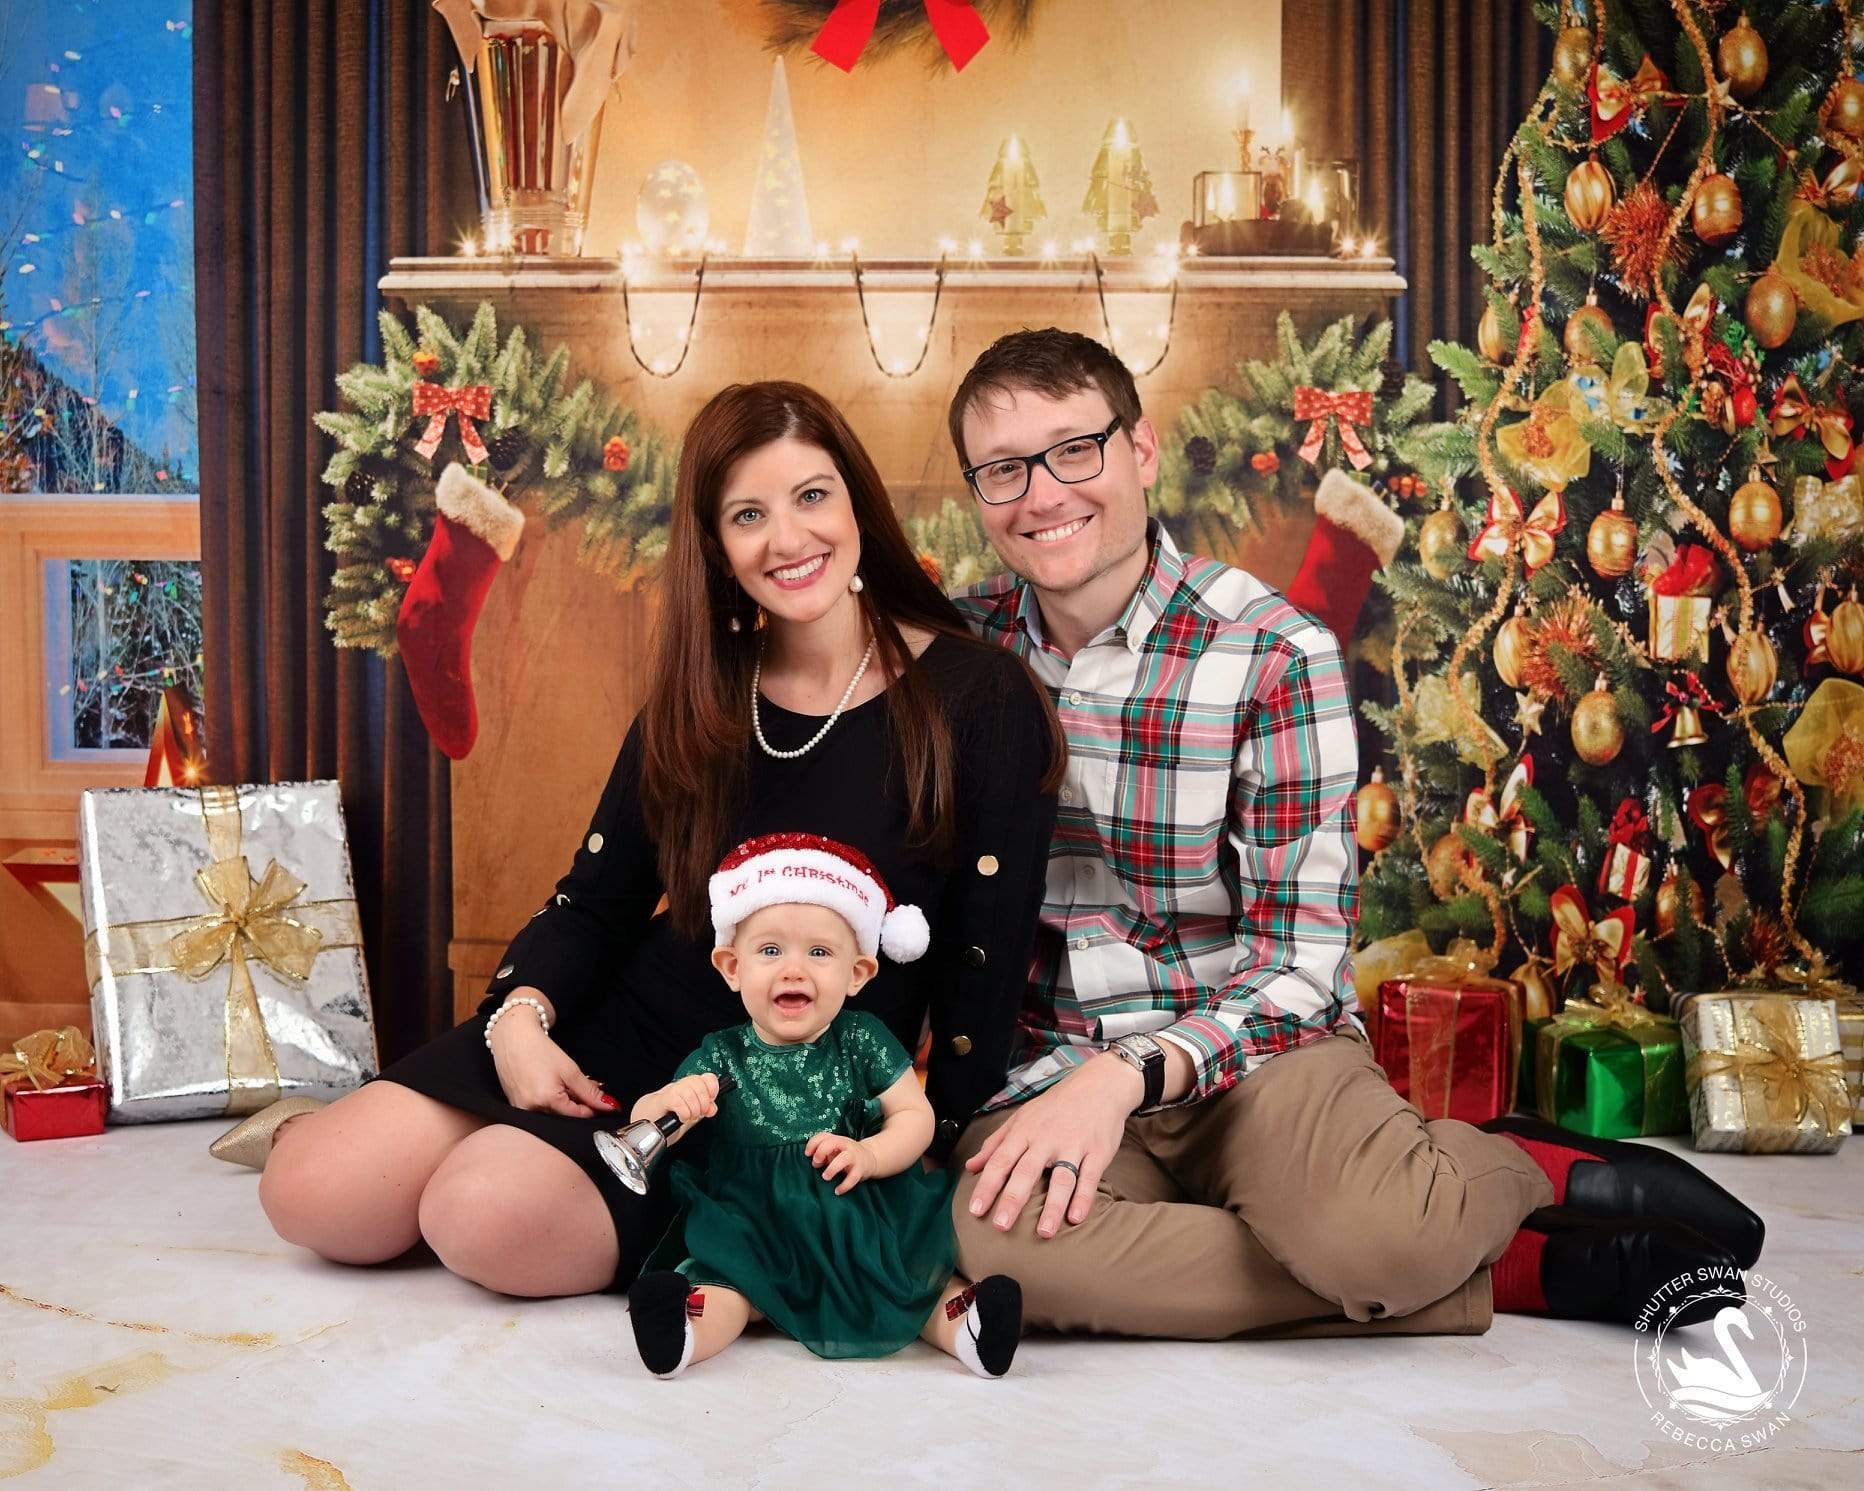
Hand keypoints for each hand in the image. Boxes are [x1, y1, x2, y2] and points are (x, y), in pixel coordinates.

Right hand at [487, 1008, 617, 1117]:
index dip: (592, 1109)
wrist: (512, 1038)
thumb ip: (589, 1092)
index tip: (602, 1101)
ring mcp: (520, 1109)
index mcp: (546, 1100)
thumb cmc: (539, 1050)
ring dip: (564, 1103)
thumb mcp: (569, 1070)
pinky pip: (537, 1109)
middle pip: (563, 1116)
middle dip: (578, 1105)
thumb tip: (608, 1106)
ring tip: (566, 1084)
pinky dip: (549, 1102)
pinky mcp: (514, 1105)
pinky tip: (551, 1086)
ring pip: (551, 1114)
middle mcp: (531, 1109)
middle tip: (585, 1088)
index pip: (577, 1115)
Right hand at [630, 1073, 721, 1129]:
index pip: (707, 1077)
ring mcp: (670, 1091)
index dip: (712, 1088)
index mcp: (690, 1087)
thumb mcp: (690, 1115)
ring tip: (689, 1117)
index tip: (711, 1101)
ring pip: (689, 1091)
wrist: (647, 1123)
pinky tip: (682, 1118)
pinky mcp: (661, 1100)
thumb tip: (713, 1108)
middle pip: (698, 1082)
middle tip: (698, 1114)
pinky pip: (677, 1101)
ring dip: (693, 1109)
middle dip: (703, 1102)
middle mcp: (680, 1086)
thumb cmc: (668, 1118)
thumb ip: (703, 1111)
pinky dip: (683, 1112)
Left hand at [805, 1132, 874, 1194]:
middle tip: (816, 1163)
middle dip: (822, 1151)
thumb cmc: (846, 1155)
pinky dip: (845, 1185)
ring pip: (844, 1158)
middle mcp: (846, 1145)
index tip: (807, 1154)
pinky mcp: (861, 1169)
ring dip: (832, 1168)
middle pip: (833, 1142)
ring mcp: (854, 1156)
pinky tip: (837, 1191)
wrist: (870, 1158)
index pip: (823, 1136)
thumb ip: (823, 1155)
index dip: (813, 1143)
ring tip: (825, 1177)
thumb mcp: (834, 1152)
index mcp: (837, 1140)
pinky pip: (853, 1177)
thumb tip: (814, 1163)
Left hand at [964, 1054, 1142, 1236]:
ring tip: (1044, 1233)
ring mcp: (1073, 1145)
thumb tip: (970, 1167)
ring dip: (1052, 1206)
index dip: (987, 1186)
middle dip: (1013, 1199)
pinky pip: (1090, 1177)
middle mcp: (1046, 1139)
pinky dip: (1084, 1198)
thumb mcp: (1021, 1118)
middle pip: (1026, 1171)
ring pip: (1061, 1178)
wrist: (1098, 1085)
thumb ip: (995, 1143)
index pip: (1000, 1161)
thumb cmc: (1055, 1106)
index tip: (975, 1211)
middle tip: (1001, 1226)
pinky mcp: (1098, 1151)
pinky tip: (1076, 1218)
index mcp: (1024, 1131)